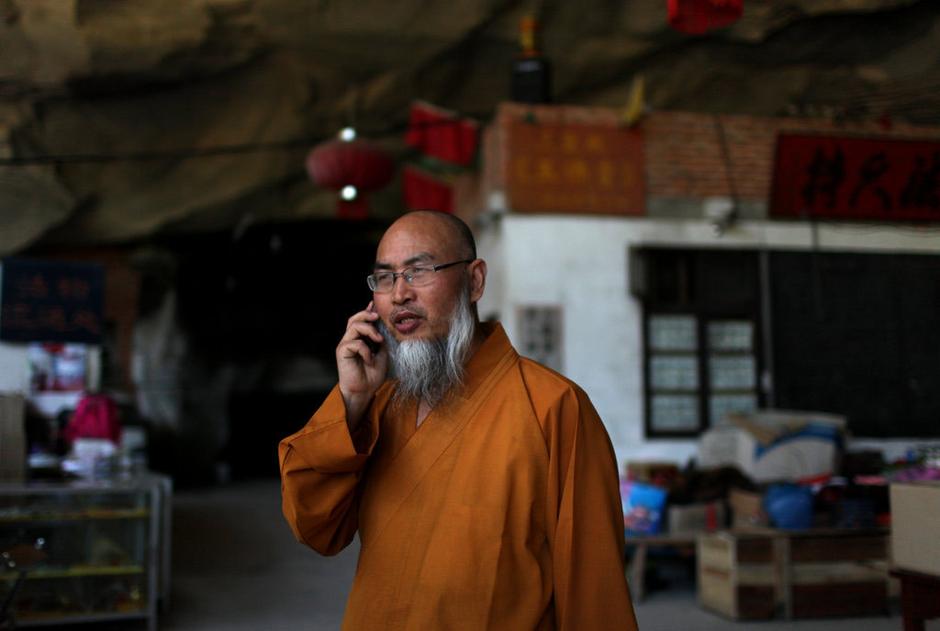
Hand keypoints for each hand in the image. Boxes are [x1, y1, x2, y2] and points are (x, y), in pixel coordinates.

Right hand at [337, 302, 387, 429]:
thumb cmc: (372, 375)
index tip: (374, 304)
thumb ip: (381, 340)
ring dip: (369, 330)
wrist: (365, 391)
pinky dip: (365, 350)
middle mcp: (351, 340)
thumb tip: (382, 327)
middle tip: (377, 317)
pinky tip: (369, 359)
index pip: (361, 321)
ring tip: (378, 340)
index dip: (367, 311)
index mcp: (360, 339)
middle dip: (366, 314)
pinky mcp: (342, 352)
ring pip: (353, 326)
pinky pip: (354, 343)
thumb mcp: (382, 354)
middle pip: (354, 319)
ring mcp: (345, 345)